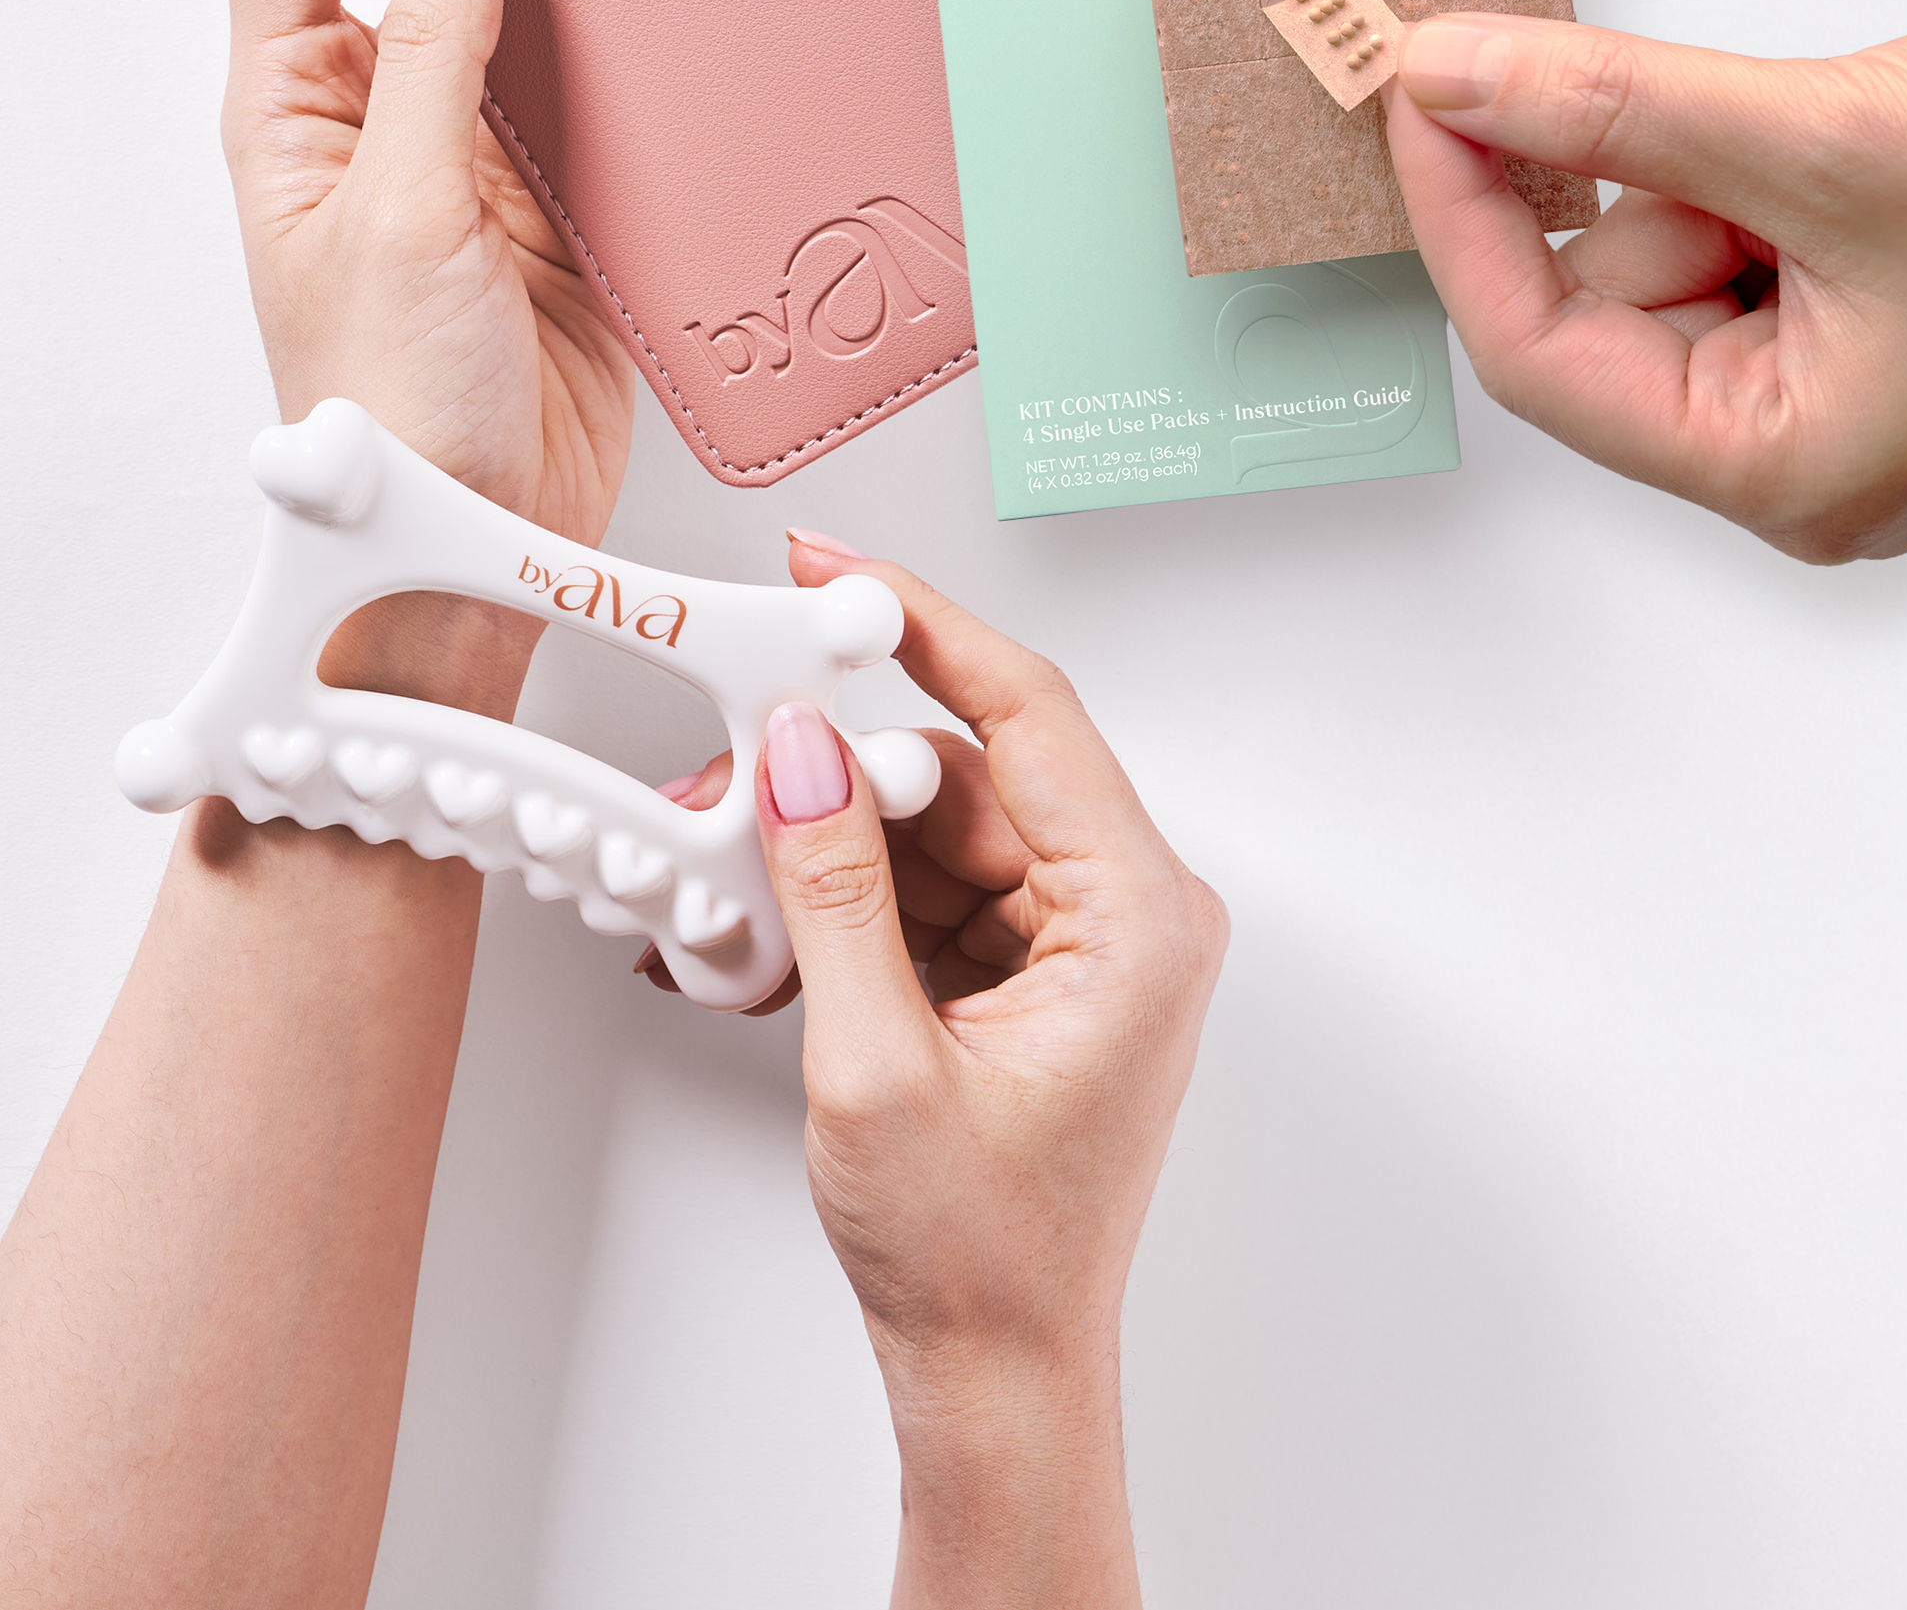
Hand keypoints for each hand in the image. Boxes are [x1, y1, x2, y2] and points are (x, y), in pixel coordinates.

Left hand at [225, 0, 635, 707]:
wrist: (474, 546)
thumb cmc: (385, 411)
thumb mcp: (398, 209)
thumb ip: (432, 53)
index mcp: (293, 95)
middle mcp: (381, 108)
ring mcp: (477, 154)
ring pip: (521, 4)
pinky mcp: (565, 206)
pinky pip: (602, 97)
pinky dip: (640, 52)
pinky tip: (684, 9)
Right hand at [680, 539, 1227, 1609]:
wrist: (994, 1379)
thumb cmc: (979, 1261)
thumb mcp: (875, 1066)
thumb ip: (834, 890)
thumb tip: (803, 754)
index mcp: (1135, 917)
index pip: (1029, 711)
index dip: (925, 625)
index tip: (835, 571)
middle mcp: (1122, 913)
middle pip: (963, 773)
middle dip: (835, 777)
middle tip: (728, 774)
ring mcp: (1073, 945)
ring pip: (930, 831)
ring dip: (825, 850)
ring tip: (727, 888)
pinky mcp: (1026, 974)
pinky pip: (926, 892)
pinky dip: (844, 905)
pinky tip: (763, 937)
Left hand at [1384, 13, 1906, 561]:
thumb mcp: (1821, 145)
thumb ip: (1618, 111)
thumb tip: (1459, 79)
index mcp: (1774, 471)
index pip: (1531, 353)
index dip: (1461, 213)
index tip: (1424, 95)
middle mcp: (1785, 454)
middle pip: (1599, 298)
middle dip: (1649, 182)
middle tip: (1738, 109)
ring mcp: (1815, 393)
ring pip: (1666, 252)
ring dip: (1721, 169)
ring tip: (1849, 145)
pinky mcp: (1841, 326)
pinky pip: (1732, 237)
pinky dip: (1756, 173)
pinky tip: (1846, 156)